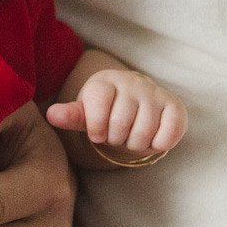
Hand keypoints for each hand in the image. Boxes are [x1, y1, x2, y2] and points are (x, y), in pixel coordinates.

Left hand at [46, 70, 186, 153]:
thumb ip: (71, 115)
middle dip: (116, 138)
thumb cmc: (104, 110)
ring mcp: (154, 92)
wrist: (135, 101)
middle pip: (120, 123)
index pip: (98, 106)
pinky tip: (152, 137)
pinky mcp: (174, 105)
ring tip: (131, 135)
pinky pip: (168, 134)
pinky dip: (158, 144)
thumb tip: (51, 115)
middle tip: (117, 133)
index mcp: (104, 82)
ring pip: (143, 132)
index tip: (98, 132)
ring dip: (135, 144)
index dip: (97, 128)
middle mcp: (130, 82)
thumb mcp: (86, 113)